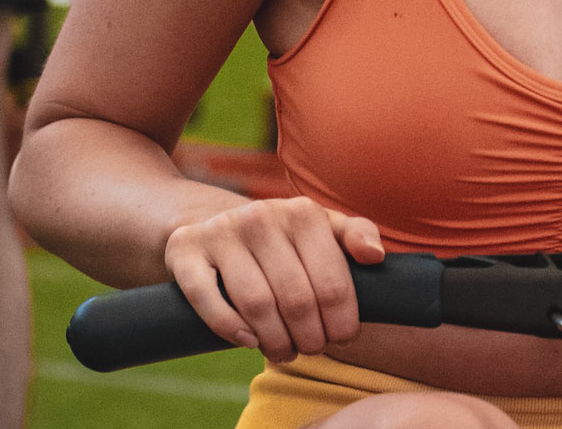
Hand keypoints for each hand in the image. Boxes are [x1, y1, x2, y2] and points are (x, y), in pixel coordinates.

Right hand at [164, 197, 384, 359]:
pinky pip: (208, 299)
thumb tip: (376, 256)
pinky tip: (248, 340)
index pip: (332, 282)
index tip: (342, 338)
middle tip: (310, 349)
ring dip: (274, 342)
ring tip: (283, 351)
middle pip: (296, 300)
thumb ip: (355, 236)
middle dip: (309, 337)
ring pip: (256, 305)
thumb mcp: (321, 229)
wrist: (216, 223)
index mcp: (302, 211)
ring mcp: (222, 231)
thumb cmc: (282, 239)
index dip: (341, 321)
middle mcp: (262, 215)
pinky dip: (230, 329)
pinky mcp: (185, 249)